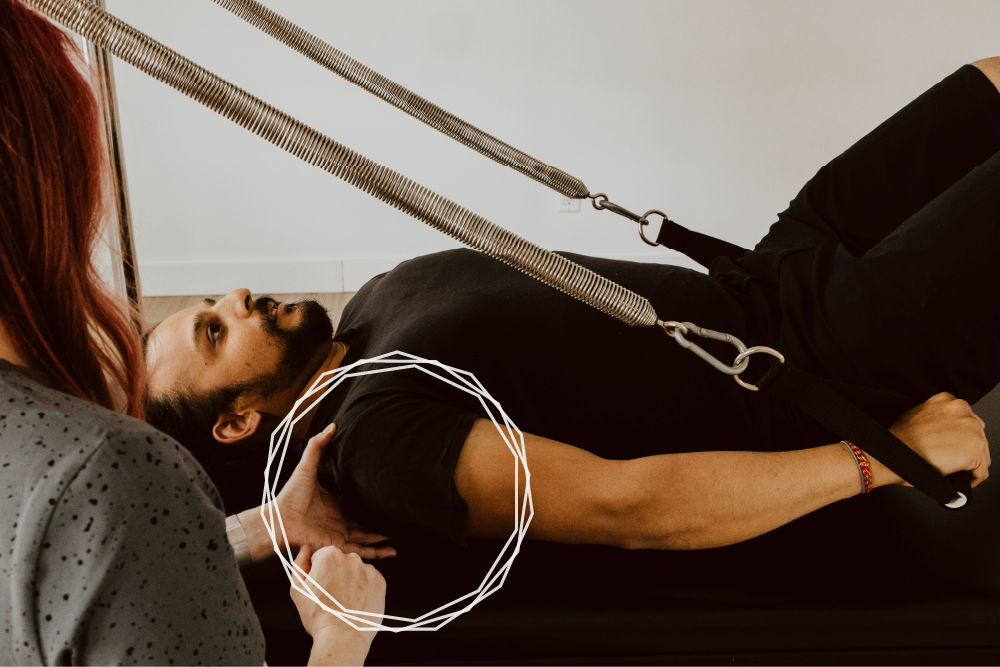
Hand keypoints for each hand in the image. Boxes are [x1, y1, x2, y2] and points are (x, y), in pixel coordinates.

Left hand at [275, 424, 395, 558]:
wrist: (280, 519)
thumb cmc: (290, 495)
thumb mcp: (307, 466)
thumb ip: (317, 446)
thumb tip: (331, 426)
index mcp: (335, 504)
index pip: (356, 503)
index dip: (369, 500)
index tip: (383, 495)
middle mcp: (340, 520)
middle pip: (365, 521)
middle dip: (380, 520)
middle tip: (398, 515)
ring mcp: (340, 534)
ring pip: (368, 536)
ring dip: (383, 536)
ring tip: (401, 532)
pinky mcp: (339, 545)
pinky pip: (362, 550)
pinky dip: (377, 552)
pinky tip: (392, 552)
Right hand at [290, 544, 385, 645]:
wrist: (342, 636)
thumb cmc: (319, 615)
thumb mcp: (298, 589)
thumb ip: (299, 564)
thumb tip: (305, 549)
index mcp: (329, 555)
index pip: (321, 557)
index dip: (318, 572)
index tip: (320, 586)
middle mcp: (351, 557)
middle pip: (340, 562)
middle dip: (336, 574)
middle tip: (332, 596)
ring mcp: (368, 569)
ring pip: (356, 571)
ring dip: (351, 581)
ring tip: (345, 602)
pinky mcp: (380, 581)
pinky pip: (370, 580)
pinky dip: (364, 589)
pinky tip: (357, 603)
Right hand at [873, 392, 990, 487]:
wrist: (894, 454)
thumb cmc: (899, 439)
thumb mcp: (914, 414)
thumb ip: (933, 415)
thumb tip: (939, 428)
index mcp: (947, 399)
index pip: (964, 419)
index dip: (959, 435)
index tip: (953, 445)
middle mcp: (962, 410)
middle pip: (976, 434)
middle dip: (967, 448)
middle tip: (953, 459)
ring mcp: (972, 429)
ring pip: (981, 453)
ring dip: (970, 464)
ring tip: (956, 472)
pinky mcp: (976, 449)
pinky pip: (982, 470)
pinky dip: (973, 479)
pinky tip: (961, 481)